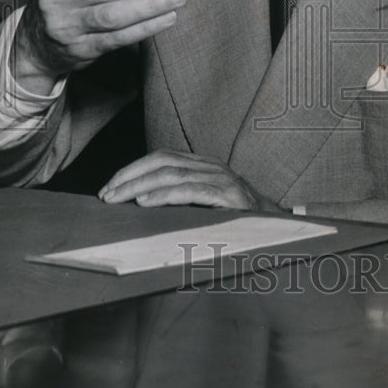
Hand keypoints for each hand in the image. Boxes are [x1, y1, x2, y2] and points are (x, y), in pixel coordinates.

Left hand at [98, 150, 280, 211]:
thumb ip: (182, 200)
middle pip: (162, 162)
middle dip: (129, 177)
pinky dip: (165, 195)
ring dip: (139, 186)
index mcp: (205, 166)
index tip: (110, 187)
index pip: (161, 157)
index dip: (132, 170)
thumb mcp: (207, 207)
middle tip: (107, 195)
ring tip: (119, 199)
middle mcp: (212, 167)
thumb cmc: (238, 224)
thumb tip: (139, 205)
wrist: (280, 230)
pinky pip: (191, 190)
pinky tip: (146, 202)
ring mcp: (222, 179)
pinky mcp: (229, 196)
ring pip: (172, 174)